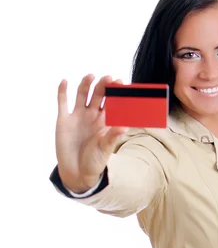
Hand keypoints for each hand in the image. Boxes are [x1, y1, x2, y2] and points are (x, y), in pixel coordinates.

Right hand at [55, 74, 128, 191]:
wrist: (77, 172)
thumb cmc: (94, 161)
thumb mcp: (105, 149)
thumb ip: (113, 137)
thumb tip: (124, 127)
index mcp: (105, 122)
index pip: (112, 103)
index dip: (116, 93)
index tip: (120, 83)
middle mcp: (92, 116)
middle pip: (98, 96)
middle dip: (103, 86)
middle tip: (108, 78)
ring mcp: (78, 116)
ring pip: (82, 95)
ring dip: (86, 85)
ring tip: (91, 76)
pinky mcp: (64, 120)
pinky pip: (63, 102)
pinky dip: (62, 91)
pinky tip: (65, 82)